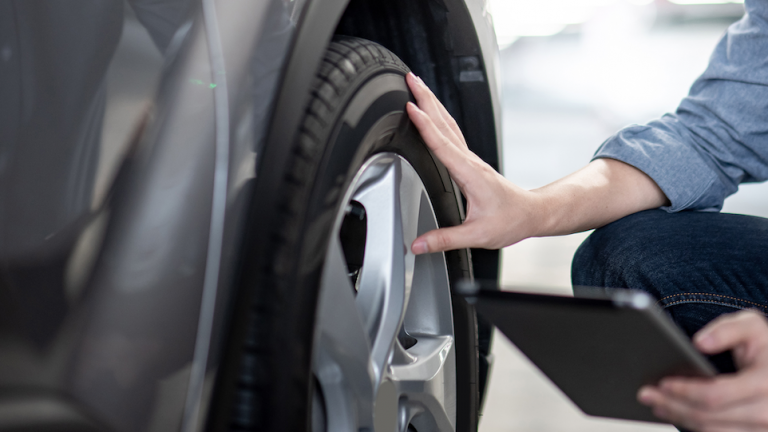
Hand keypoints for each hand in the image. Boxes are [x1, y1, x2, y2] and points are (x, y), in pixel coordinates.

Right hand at [405, 72, 542, 253]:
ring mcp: (470, 159)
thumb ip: (444, 239)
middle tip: (410, 78)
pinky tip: (432, 113)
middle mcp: (469, 161)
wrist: (531, 213)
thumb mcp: (476, 235)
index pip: (442, 144)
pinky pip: (451, 133)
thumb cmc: (510, 221)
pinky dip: (438, 117)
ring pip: (448, 123)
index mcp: (469, 174)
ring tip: (417, 86)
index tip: (410, 107)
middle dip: (426, 98)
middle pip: (444, 122)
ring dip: (432, 102)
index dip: (425, 125)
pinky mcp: (469, 161)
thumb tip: (417, 244)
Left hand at [638, 310, 767, 431]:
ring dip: (679, 417)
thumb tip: (699, 343)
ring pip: (711, 430)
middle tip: (645, 394)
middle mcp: (767, 412)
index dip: (685, 391)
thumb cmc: (765, 345)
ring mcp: (762, 428)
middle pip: (708, 416)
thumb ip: (726, 330)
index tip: (662, 382)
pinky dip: (694, 424)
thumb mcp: (751, 325)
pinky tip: (676, 412)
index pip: (715, 395)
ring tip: (656, 403)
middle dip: (672, 405)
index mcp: (765, 383)